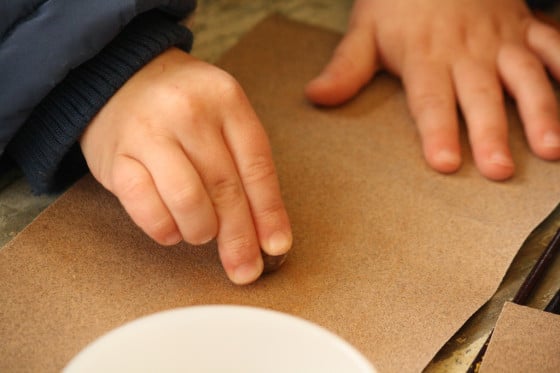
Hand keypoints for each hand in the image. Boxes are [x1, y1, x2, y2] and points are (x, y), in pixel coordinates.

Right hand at [80, 48, 291, 284]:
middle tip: (246, 269)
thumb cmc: (182, 107)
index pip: (256, 167)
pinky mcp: (116, 158)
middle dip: (239, 237)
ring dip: (201, 231)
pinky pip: (145, 206)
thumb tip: (267, 232)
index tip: (276, 246)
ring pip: (187, 199)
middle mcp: (189, 112)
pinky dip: (164, 229)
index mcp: (226, 100)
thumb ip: (244, 163)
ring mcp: (149, 133)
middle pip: (225, 188)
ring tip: (202, 234)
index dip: (269, 213)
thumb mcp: (222, 116)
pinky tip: (172, 230)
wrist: (119, 79)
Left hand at [306, 0, 559, 179]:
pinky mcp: (524, 28)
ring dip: (541, 111)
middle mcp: (466, 53)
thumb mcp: (364, 30)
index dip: (437, 131)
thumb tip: (316, 97)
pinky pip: (554, 46)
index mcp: (425, 58)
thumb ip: (345, 68)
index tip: (445, 162)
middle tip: (499, 170)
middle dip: (490, 133)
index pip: (430, 101)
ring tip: (551, 148)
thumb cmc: (398, 0)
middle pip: (479, 97)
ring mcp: (500, 41)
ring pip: (525, 76)